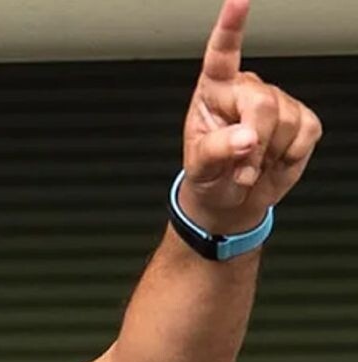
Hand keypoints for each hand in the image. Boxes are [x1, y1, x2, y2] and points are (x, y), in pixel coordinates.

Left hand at [180, 0, 322, 233]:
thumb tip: (248, 137)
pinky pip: (307, 131)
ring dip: (269, 154)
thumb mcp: (200, 166)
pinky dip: (291, 155)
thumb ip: (218, 149)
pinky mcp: (302, 118)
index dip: (231, 27)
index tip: (239, 1)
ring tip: (252, 165)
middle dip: (255, 143)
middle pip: (262, 104)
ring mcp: (278, 102)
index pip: (221, 55)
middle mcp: (246, 89)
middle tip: (241, 168)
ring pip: (286, 120)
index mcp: (213, 92)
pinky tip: (274, 158)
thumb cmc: (209, 175)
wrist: (231, 197)